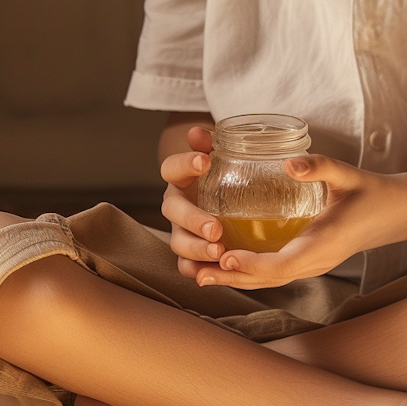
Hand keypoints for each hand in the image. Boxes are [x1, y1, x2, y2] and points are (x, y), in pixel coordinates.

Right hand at [159, 124, 228, 278]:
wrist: (235, 205)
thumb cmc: (229, 177)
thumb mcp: (226, 158)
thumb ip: (215, 143)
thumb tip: (195, 132)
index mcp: (181, 178)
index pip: (172, 168)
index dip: (184, 163)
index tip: (204, 161)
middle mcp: (177, 205)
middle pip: (173, 211)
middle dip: (193, 219)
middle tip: (216, 227)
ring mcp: (180, 231)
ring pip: (178, 242)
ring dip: (196, 248)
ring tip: (219, 250)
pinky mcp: (189, 254)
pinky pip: (186, 265)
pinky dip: (195, 270)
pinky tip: (209, 272)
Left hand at [191, 157, 406, 289]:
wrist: (392, 213)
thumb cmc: (369, 191)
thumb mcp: (347, 174)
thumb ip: (320, 167)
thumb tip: (289, 163)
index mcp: (324, 244)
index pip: (284, 264)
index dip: (253, 264)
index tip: (226, 257)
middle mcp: (315, 262)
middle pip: (268, 279)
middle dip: (232, 278)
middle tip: (197, 272)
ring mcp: (311, 266)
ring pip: (268, 280)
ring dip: (234, 279)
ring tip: (199, 274)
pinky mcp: (307, 262)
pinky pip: (273, 273)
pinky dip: (247, 273)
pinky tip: (225, 266)